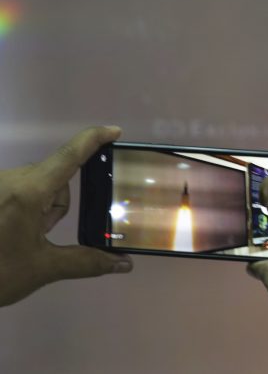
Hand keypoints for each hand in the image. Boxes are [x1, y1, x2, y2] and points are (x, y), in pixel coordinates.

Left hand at [0, 126, 132, 306]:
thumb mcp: (43, 269)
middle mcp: (10, 180)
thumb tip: (124, 264)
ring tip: (20, 241)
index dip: (92, 140)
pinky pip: (15, 192)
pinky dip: (21, 209)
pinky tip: (9, 236)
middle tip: (42, 237)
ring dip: (38, 209)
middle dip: (56, 206)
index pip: (68, 156)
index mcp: (28, 192)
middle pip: (53, 179)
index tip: (113, 131)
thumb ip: (85, 262)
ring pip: (34, 187)